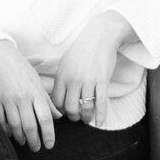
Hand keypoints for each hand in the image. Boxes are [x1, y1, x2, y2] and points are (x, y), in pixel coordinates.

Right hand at [0, 39, 60, 150]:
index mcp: (35, 92)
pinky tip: (10, 134)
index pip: (46, 118)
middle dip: (34, 140)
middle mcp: (23, 97)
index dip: (48, 134)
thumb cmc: (19, 66)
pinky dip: (5, 130)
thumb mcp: (36, 80)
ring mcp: (8, 99)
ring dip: (21, 137)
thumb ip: (46, 100)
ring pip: (15, 126)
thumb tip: (57, 116)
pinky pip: (1, 120)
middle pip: (30, 125)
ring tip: (24, 143)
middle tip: (36, 148)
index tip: (49, 144)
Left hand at [51, 12, 134, 126]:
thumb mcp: (65, 63)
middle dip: (73, 117)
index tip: (65, 113)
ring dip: (86, 117)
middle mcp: (73, 80)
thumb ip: (61, 79)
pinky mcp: (102, 81)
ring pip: (85, 107)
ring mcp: (88, 81)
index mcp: (62, 76)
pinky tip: (100, 123)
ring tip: (87, 119)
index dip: (60, 111)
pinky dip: (100, 115)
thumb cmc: (81, 50)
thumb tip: (57, 96)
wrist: (100, 36)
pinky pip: (101, 103)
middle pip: (70, 108)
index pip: (57, 101)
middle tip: (77, 118)